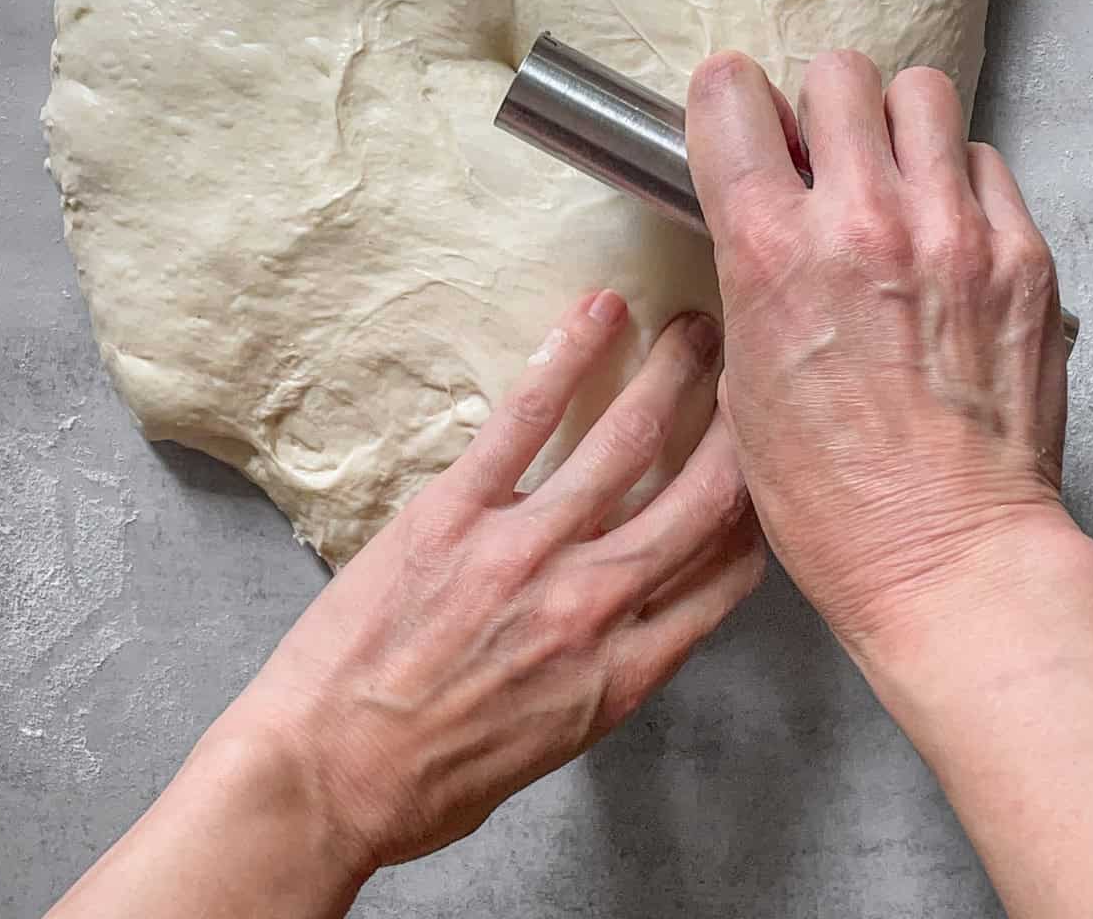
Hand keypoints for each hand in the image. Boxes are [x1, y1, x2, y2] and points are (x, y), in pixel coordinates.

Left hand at [227, 289, 761, 877]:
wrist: (322, 777)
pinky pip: (527, 416)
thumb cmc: (426, 781)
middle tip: (756, 374)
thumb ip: (606, 673)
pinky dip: (571, 354)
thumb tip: (632, 614)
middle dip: (740, 428)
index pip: (726, 575)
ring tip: (697, 328)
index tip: (771, 468)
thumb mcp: (550, 745)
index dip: (763, 512)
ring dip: (674, 373)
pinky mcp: (457, 510)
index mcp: (622, 671)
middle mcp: (593, 604)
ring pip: (627, 442)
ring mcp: (526, 550)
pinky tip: (601, 311)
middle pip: (702, 498)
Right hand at [686, 48, 1073, 652]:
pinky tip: (947, 233)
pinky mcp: (1022, 255)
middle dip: (821, 107)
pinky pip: (986, 162)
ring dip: (897, 126)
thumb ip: (753, 272)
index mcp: (772, 252)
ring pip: (922, 94)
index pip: (733, 97)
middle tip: (824, 154)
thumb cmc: (835, 495)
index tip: (740, 117)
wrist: (949, 556)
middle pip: (838, 73)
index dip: (729, 99)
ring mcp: (953, 232)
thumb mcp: (743, 379)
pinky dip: (960, 181)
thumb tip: (768, 214)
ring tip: (893, 177)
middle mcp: (863, 222)